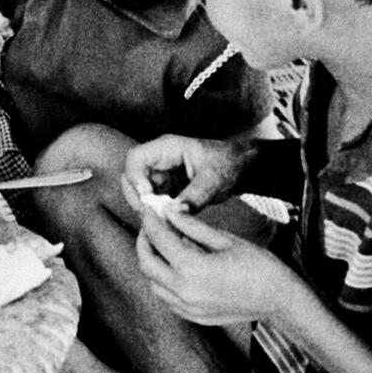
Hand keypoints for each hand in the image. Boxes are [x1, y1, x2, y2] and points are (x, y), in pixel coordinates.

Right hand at [123, 133, 253, 213]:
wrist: (240, 168)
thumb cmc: (227, 164)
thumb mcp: (214, 179)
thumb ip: (194, 196)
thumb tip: (174, 212)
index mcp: (166, 148)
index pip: (135, 158)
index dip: (135, 178)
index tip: (147, 198)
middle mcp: (159, 161)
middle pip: (130, 177)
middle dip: (137, 197)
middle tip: (152, 215)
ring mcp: (161, 175)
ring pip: (139, 192)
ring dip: (146, 208)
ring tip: (162, 222)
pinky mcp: (166, 189)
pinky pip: (153, 202)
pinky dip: (157, 213)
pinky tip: (168, 223)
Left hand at [135, 203, 300, 328]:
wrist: (280, 301)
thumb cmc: (259, 266)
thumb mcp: (225, 240)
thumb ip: (192, 226)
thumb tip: (169, 212)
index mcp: (192, 268)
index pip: (159, 239)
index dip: (151, 220)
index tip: (149, 208)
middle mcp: (184, 291)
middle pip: (147, 263)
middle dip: (144, 241)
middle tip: (151, 225)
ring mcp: (188, 308)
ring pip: (153, 283)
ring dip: (151, 262)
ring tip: (162, 245)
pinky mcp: (194, 317)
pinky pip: (166, 298)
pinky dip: (163, 281)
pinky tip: (174, 267)